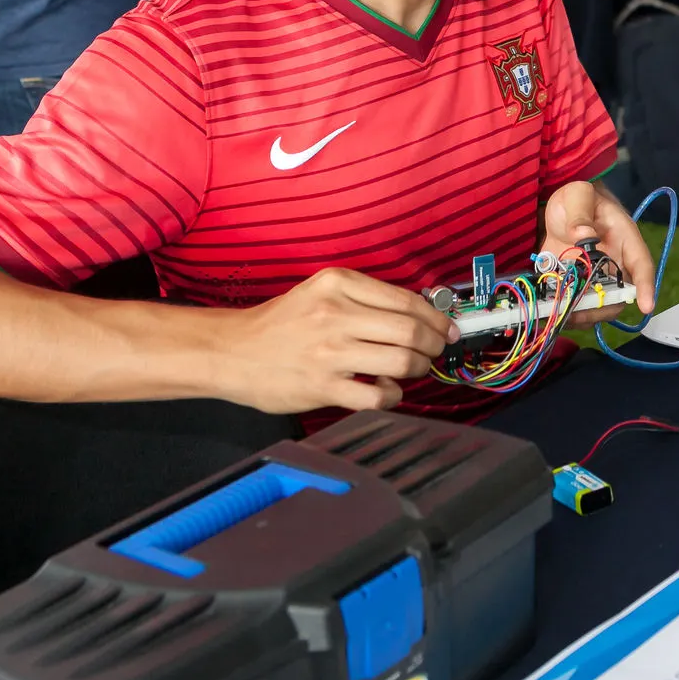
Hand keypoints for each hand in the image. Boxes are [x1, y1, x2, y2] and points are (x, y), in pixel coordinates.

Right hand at [227, 267, 459, 413]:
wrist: (231, 351)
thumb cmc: (280, 323)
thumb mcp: (318, 292)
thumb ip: (363, 298)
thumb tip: (419, 313)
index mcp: (337, 283)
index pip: (406, 300)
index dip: (436, 317)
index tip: (447, 328)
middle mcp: (335, 313)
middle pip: (411, 330)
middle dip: (434, 344)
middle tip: (436, 351)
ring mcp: (330, 352)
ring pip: (401, 361)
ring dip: (417, 368)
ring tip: (411, 369)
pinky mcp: (323, 386)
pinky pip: (378, 395)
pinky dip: (393, 396)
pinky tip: (386, 391)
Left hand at [542, 181, 658, 325]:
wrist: (561, 203)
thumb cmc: (579, 196)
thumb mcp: (578, 196)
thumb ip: (579, 212)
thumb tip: (582, 234)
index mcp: (624, 240)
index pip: (642, 265)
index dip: (646, 287)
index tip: (645, 306)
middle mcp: (614, 263)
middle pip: (619, 295)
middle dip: (601, 309)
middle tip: (578, 312)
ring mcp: (595, 275)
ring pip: (597, 304)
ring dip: (581, 313)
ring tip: (558, 313)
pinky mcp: (576, 281)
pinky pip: (575, 302)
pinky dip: (564, 310)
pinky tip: (548, 309)